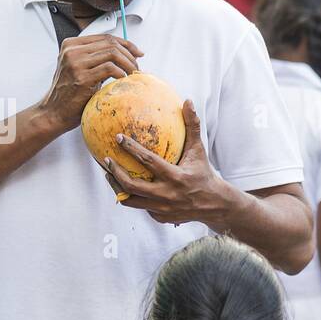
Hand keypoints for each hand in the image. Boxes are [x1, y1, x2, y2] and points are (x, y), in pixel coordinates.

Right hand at [37, 34, 142, 132]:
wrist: (54, 112)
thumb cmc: (68, 93)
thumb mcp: (78, 68)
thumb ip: (94, 58)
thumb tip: (123, 53)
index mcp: (71, 45)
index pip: (105, 37)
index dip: (125, 43)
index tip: (136, 52)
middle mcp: (71, 51)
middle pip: (110, 43)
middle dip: (129, 54)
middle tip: (137, 66)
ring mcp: (75, 63)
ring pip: (112, 53)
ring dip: (128, 63)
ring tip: (133, 73)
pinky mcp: (81, 77)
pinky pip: (109, 68)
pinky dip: (121, 73)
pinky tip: (123, 79)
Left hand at [103, 100, 226, 226]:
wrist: (214, 205)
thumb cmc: (203, 173)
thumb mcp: (198, 150)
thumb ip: (192, 126)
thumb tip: (187, 101)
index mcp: (175, 177)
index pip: (148, 161)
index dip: (131, 148)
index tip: (118, 137)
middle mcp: (167, 195)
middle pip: (132, 185)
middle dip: (116, 172)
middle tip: (107, 160)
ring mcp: (162, 209)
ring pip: (130, 200)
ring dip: (116, 187)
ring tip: (109, 175)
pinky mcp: (159, 217)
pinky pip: (140, 207)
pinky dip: (132, 196)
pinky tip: (124, 187)